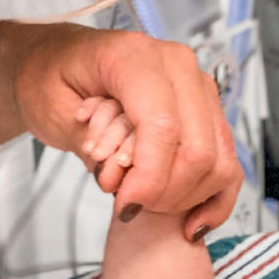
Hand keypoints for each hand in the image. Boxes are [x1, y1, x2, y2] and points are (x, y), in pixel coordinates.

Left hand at [11, 24, 240, 239]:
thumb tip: (121, 178)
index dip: (149, 178)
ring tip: (143, 198)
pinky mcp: (207, 112)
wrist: (59, 61)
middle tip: (128, 203)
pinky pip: (228, 163)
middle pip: (198, 149)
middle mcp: (178, 67)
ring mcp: (198, 89)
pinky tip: (192, 222)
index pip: (164, 127)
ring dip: (183, 197)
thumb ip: (90, 143)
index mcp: (136, 56)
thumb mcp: (51, 106)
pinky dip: (213, 199)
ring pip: (218, 161)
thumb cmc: (51, 75)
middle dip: (164, 193)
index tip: (125, 205)